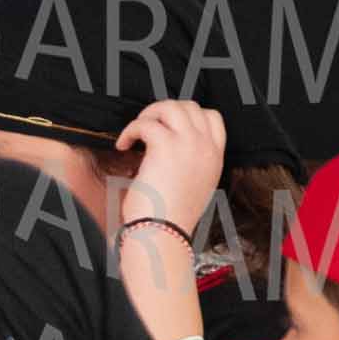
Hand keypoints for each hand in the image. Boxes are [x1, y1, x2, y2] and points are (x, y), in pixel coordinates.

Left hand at [115, 100, 225, 235]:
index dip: (189, 115)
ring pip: (170, 107)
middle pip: (190, 107)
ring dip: (149, 115)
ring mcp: (188, 144)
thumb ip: (190, 164)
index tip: (169, 126)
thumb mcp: (193, 187)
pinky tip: (123, 145)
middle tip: (147, 127)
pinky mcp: (165, 146)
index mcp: (215, 158)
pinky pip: (146, 123)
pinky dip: (130, 130)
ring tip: (135, 133)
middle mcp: (205, 147)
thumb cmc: (170, 218)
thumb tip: (170, 151)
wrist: (163, 233)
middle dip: (165, 111)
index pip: (213, 118)